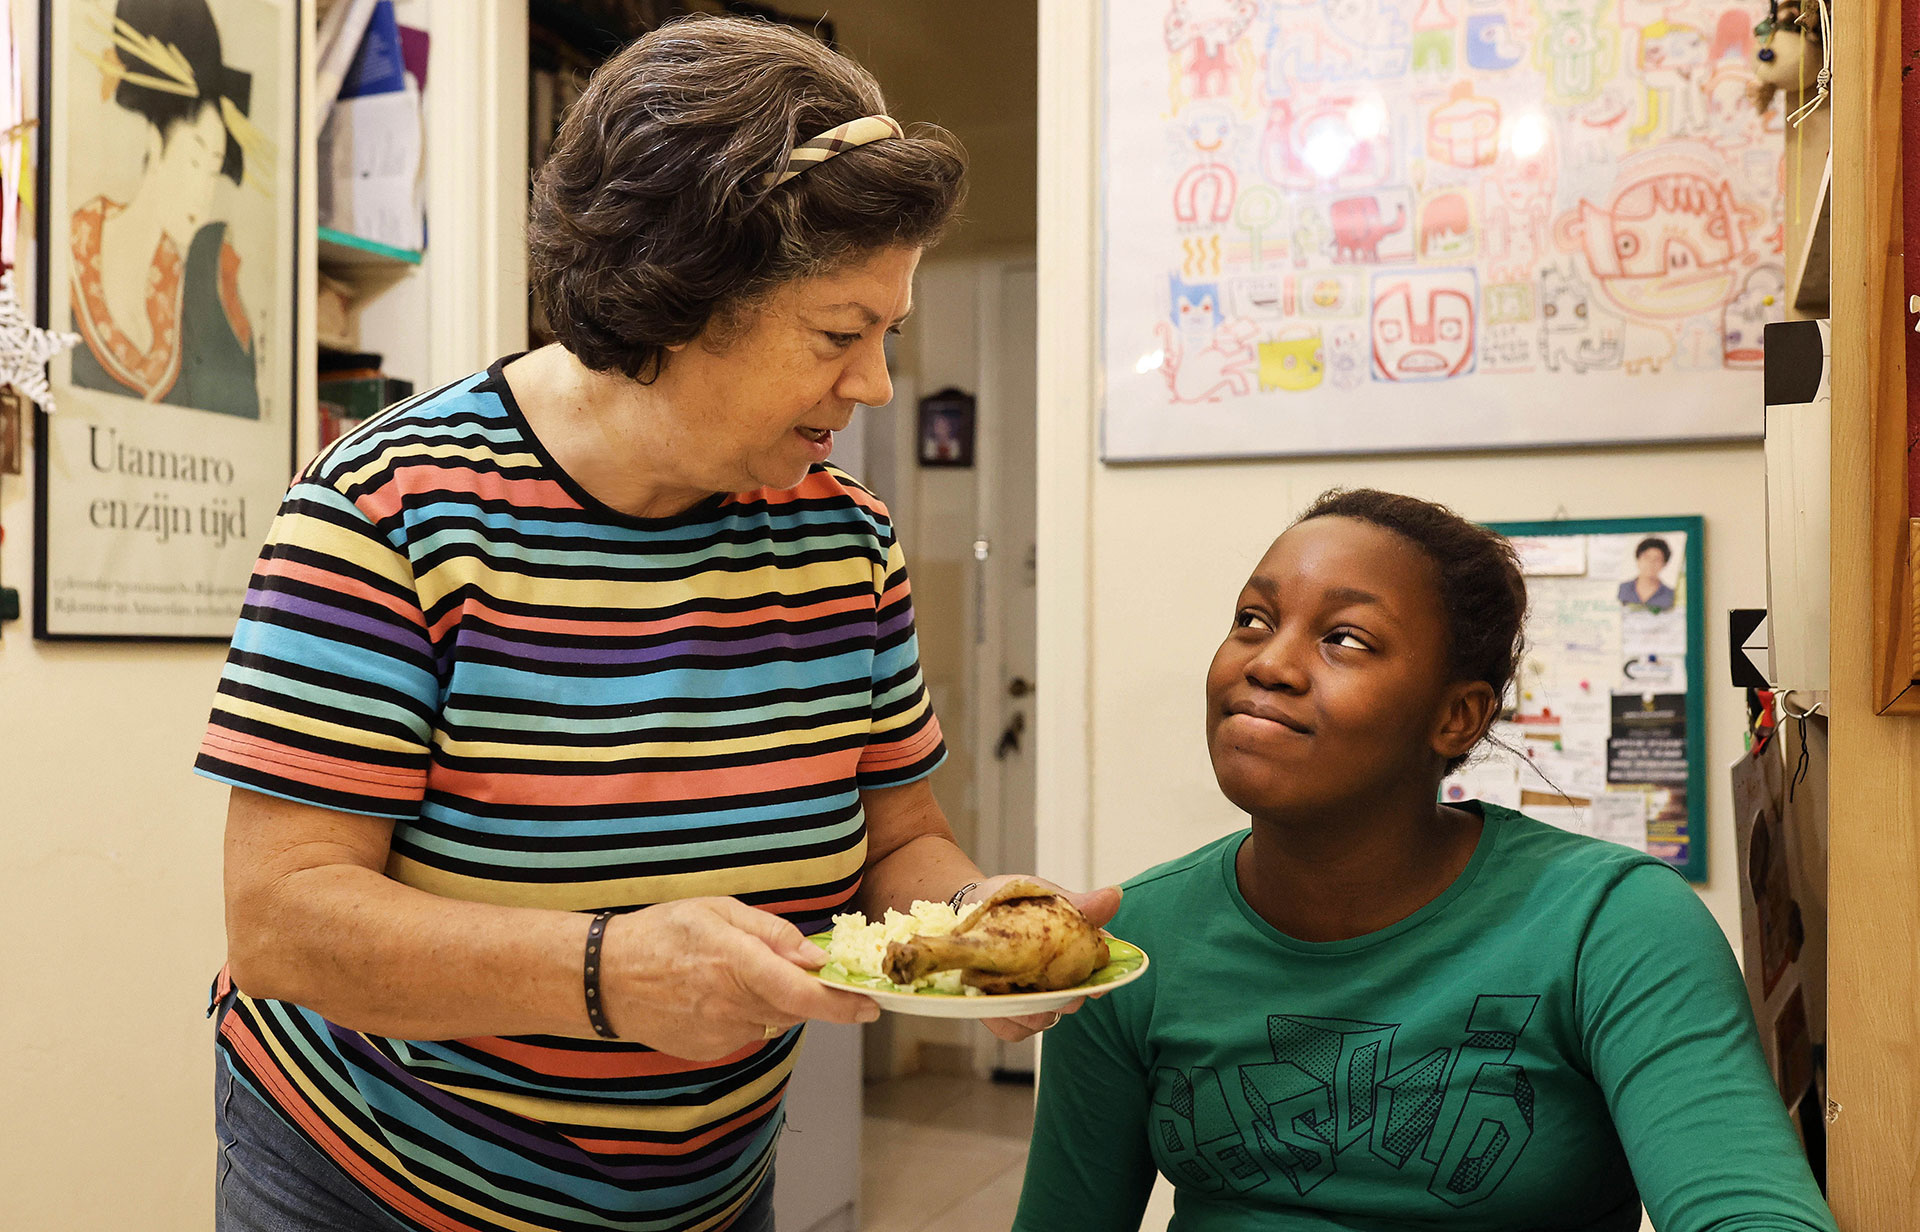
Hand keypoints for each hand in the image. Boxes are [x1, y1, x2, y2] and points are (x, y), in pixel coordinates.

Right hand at [599, 897, 878, 1060]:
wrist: (606, 978)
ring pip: (773, 1020)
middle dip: (810, 993)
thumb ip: (772, 933)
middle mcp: (733, 1004)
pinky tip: (717, 993)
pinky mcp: (710, 1051)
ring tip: (737, 973)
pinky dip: (747, 1014)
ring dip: (774, 1001)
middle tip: (801, 968)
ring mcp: (720, 1033)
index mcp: (738, 963)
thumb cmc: (663, 933)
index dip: (844, 1004)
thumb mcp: (719, 911)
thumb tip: (815, 956)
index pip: (805, 994)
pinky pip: (748, 1032)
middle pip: (797, 1009)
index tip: (872, 1005)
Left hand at [958, 875, 1122, 1042]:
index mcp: (1075, 958)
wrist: (970, 902)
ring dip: (1029, 1009)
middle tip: (1046, 987)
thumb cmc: (1018, 901)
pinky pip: (1011, 1028)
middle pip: (1069, 1003)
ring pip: (1040, 1020)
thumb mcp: (1047, 896)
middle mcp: (1057, 985)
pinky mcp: (1003, 1012)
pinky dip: (1004, 1017)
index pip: (1098, 977)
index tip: (1095, 987)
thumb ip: (1079, 904)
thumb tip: (1114, 895)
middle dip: (1060, 998)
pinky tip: (993, 997)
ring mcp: (1031, 1000)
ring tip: (1012, 990)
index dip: (1098, 984)